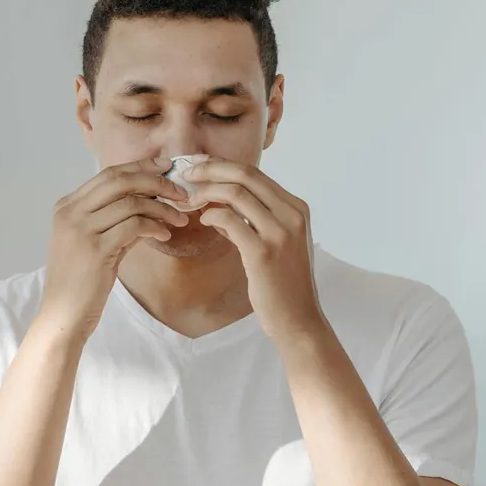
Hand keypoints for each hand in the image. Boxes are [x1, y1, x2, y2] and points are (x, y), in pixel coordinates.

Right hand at [38, 157, 189, 338]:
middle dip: (155, 181)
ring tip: (179, 219)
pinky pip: (134, 226)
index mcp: (67, 206)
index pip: (108, 174)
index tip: (165, 168)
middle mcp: (70, 212)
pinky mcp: (95, 249)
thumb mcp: (95, 243)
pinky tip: (165, 235)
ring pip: (130, 202)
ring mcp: (80, 229)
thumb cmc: (80, 282)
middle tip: (180, 192)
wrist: (63, 315)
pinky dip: (154, 227)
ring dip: (161, 208)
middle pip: (119, 180)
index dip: (140, 167)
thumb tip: (150, 204)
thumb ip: (116, 221)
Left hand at [183, 158, 327, 340]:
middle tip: (186, 174)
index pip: (255, 173)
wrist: (298, 319)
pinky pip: (229, 220)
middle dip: (210, 169)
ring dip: (206, 192)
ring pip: (236, 193)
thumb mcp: (276, 243)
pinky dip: (211, 215)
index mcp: (296, 208)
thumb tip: (218, 205)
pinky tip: (203, 220)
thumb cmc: (284, 284)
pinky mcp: (263, 252)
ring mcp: (279, 232)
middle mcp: (292, 214)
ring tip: (189, 200)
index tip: (200, 167)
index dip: (223, 165)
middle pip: (245, 174)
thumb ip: (252, 220)